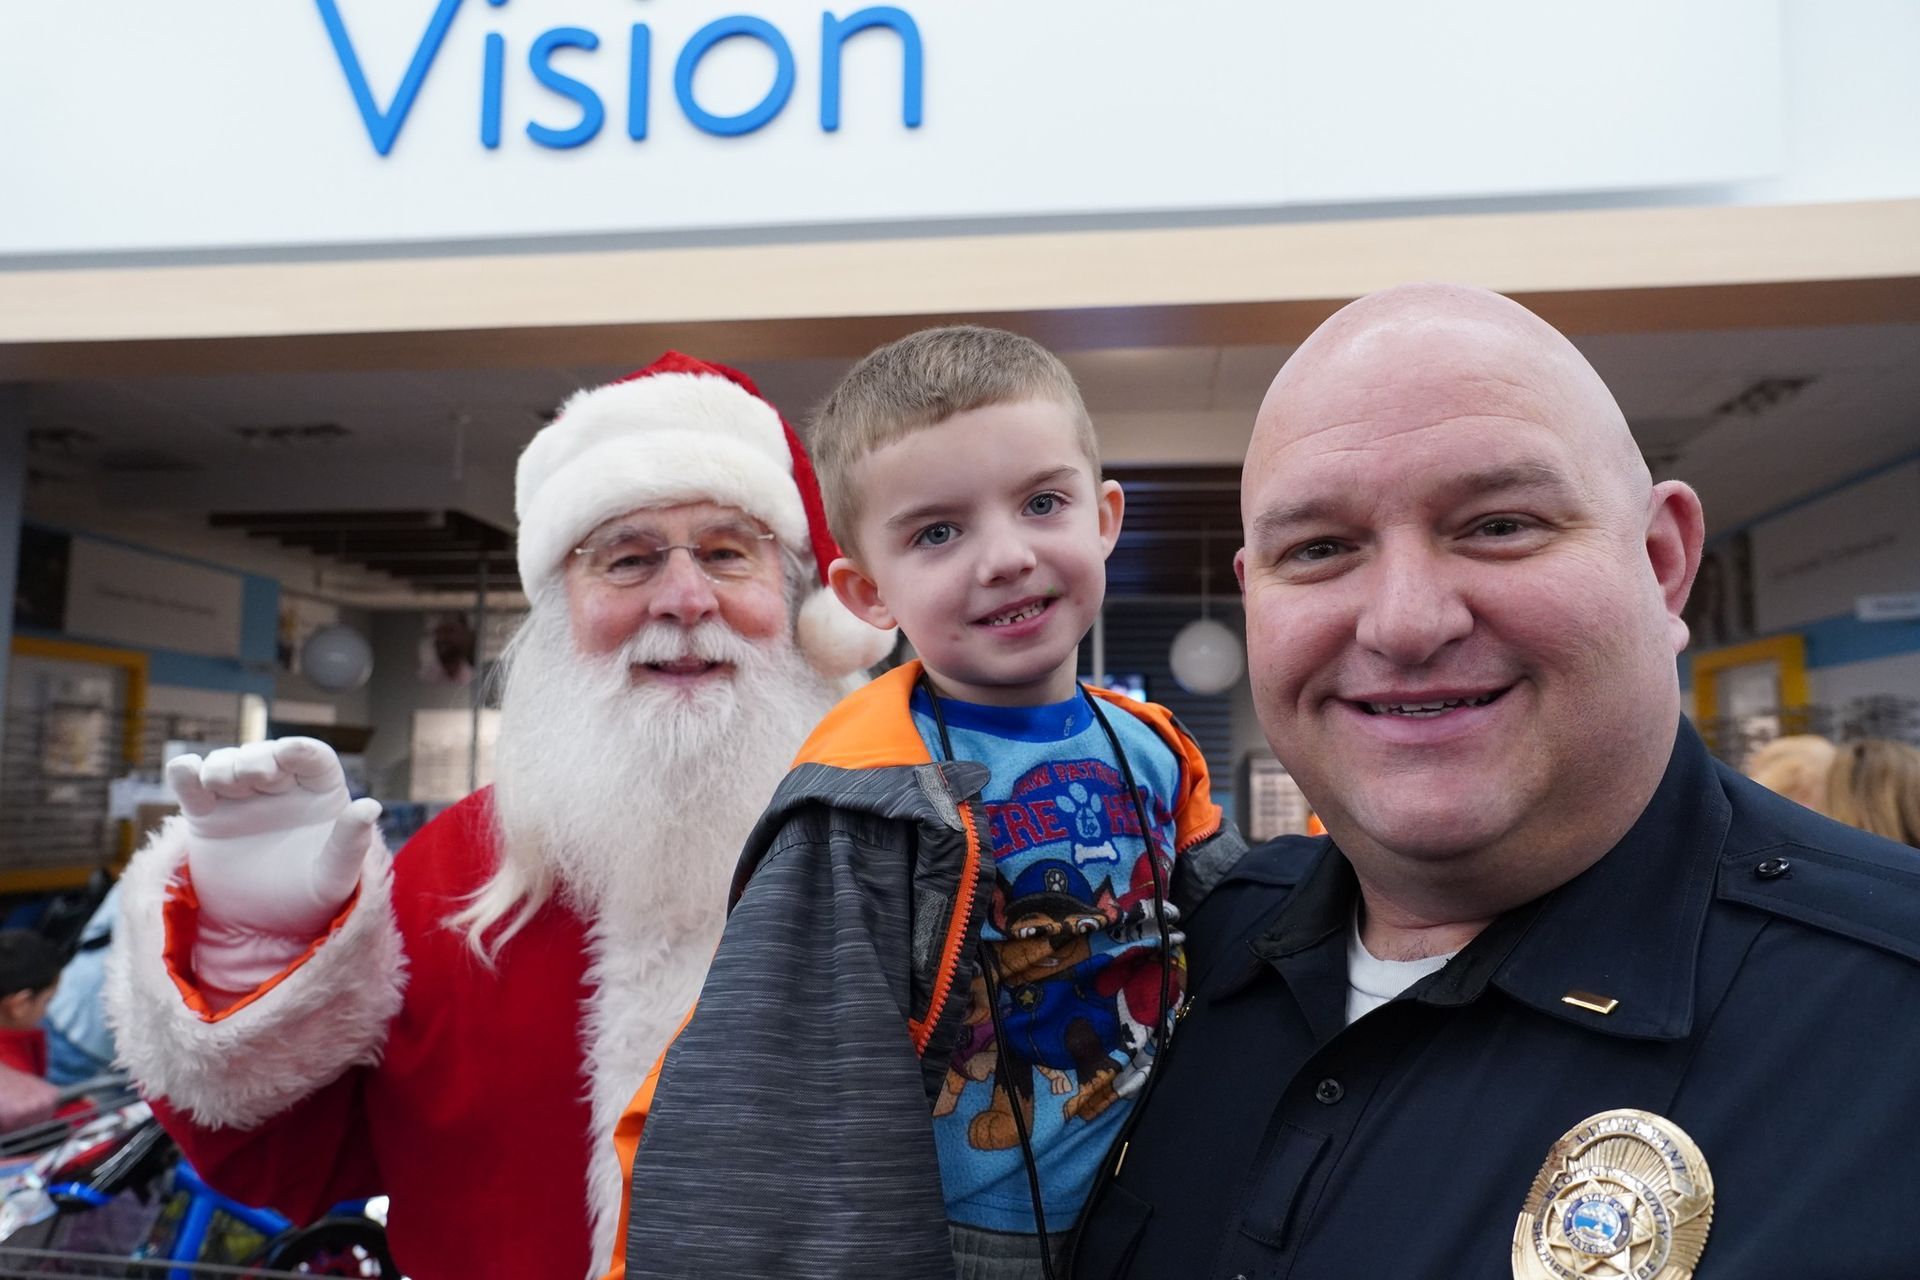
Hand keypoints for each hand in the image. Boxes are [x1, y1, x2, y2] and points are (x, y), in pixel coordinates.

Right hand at [169, 739, 379, 964]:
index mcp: (319, 793)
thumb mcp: (335, 876)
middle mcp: (280, 787)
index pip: (313, 757)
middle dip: (255, 759)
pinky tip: (184, 768)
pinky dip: (185, 774)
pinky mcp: (206, 815)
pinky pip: (192, 787)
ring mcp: (241, 798)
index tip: (289, 752)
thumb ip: (350, 842)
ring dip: (222, 766)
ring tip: (221, 783)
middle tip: (252, 777)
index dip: (300, 750)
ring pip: (228, 764)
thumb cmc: (310, 898)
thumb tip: (371, 806)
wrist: (263, 929)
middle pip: (265, 755)